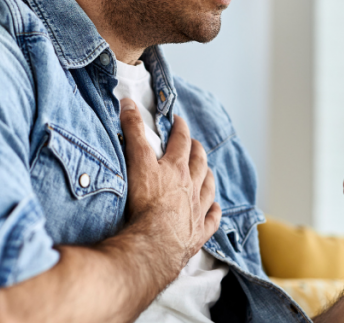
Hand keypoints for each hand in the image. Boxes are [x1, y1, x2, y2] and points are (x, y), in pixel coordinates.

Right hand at [120, 99, 220, 269]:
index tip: (179, 121)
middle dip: (197, 151)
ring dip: (208, 177)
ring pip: (208, 188)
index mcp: (176, 168)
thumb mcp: (136, 160)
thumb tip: (128, 102)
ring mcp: (197, 210)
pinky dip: (214, 212)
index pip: (181, 141)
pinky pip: (211, 220)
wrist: (155, 242)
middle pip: (199, 163)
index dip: (180, 128)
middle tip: (195, 144)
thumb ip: (133, 131)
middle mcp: (191, 186)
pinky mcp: (198, 233)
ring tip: (207, 172)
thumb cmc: (145, 202)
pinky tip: (215, 209)